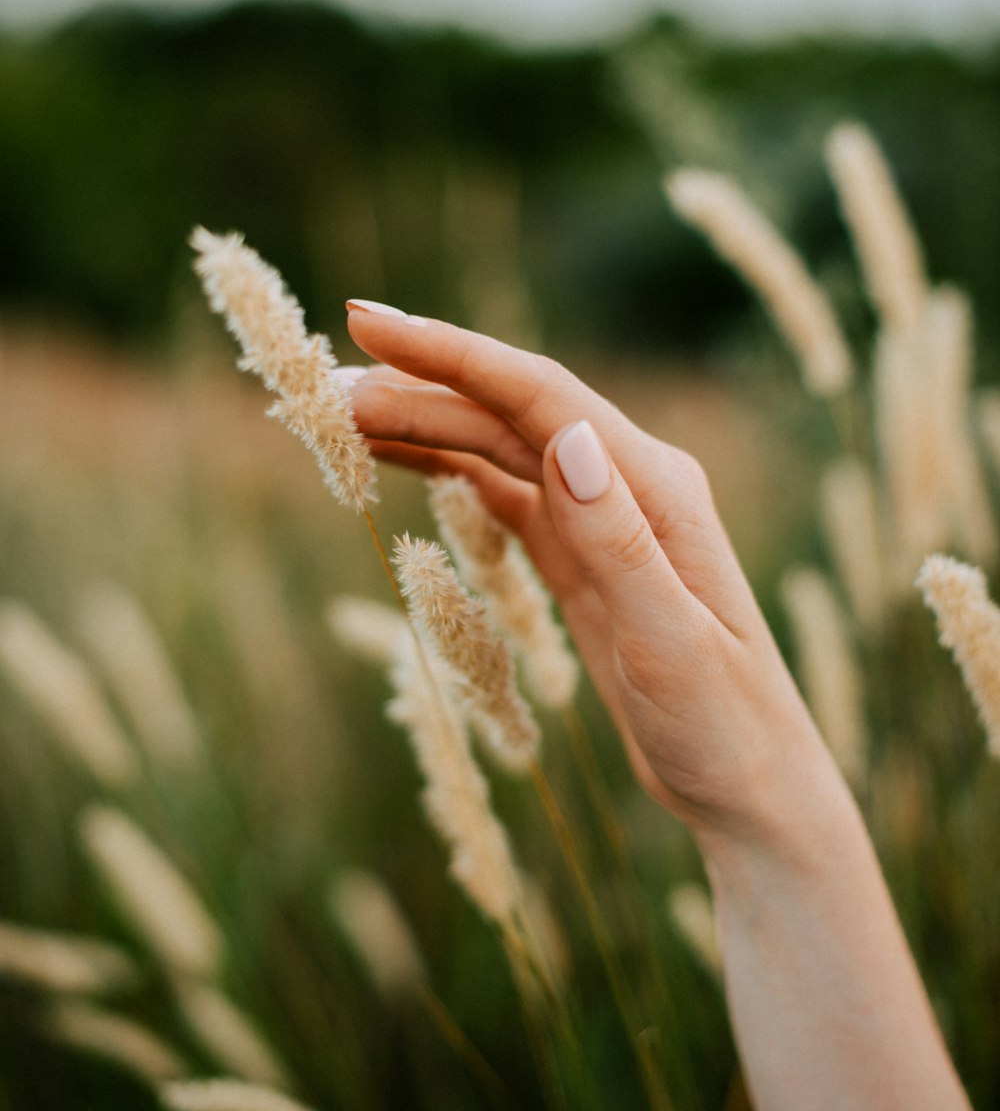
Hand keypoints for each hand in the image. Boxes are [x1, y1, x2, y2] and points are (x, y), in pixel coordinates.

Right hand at [343, 303, 839, 845]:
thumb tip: (564, 438)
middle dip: (418, 391)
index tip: (370, 324)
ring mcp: (603, 518)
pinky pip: (504, 494)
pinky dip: (447, 472)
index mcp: (654, 486)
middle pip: (507, 414)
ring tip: (344, 417)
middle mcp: (626, 484)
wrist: (752, 786)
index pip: (539, 396)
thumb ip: (619, 544)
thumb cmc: (724, 727)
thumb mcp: (671, 645)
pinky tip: (399, 460)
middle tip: (326, 388)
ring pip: (498, 449)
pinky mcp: (581, 557)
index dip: (453, 356)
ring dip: (424, 427)